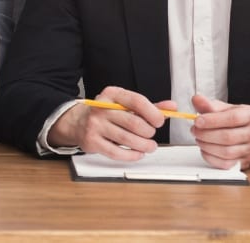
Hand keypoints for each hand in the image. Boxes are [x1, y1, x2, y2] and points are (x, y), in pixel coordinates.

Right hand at [47, 86, 171, 160]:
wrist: (77, 122)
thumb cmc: (107, 113)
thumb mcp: (125, 104)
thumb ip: (149, 106)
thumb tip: (172, 107)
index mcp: (112, 94)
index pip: (137, 101)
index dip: (153, 113)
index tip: (160, 121)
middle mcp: (101, 107)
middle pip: (134, 123)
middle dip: (149, 133)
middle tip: (151, 136)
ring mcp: (95, 125)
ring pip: (127, 139)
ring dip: (144, 146)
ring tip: (149, 146)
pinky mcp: (92, 141)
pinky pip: (116, 152)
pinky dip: (131, 155)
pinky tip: (137, 153)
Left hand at [190, 94, 249, 168]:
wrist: (245, 131)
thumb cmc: (232, 118)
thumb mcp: (222, 107)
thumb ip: (208, 104)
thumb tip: (196, 99)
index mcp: (249, 116)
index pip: (233, 118)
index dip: (212, 121)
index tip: (197, 121)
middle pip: (228, 137)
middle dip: (206, 134)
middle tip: (194, 130)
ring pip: (226, 152)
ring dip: (207, 146)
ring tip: (198, 138)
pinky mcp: (243, 162)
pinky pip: (225, 164)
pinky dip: (210, 157)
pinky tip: (204, 149)